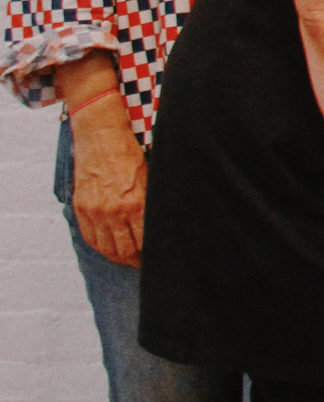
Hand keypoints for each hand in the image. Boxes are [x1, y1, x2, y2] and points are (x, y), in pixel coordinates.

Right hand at [68, 114, 147, 266]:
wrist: (102, 138)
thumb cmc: (131, 154)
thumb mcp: (151, 177)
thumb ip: (153, 202)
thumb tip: (164, 223)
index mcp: (136, 203)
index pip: (146, 241)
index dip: (153, 254)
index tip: (159, 257)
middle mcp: (114, 211)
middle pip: (126, 250)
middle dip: (137, 260)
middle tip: (146, 264)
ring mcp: (95, 211)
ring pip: (107, 248)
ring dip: (119, 257)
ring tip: (129, 260)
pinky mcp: (81, 208)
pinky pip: (90, 238)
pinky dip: (101, 247)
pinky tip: (110, 250)